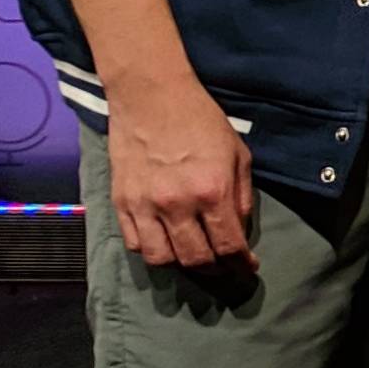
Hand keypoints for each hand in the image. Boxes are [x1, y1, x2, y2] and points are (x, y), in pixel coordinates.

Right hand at [103, 67, 255, 273]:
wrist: (152, 97)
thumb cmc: (201, 120)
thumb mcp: (237, 154)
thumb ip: (241, 196)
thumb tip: (240, 231)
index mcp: (212, 190)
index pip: (228, 245)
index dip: (241, 265)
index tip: (247, 269)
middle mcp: (177, 204)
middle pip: (196, 259)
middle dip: (216, 271)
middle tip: (224, 268)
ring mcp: (145, 206)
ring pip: (162, 259)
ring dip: (182, 265)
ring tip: (194, 257)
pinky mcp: (121, 203)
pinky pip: (135, 244)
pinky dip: (153, 250)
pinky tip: (166, 242)